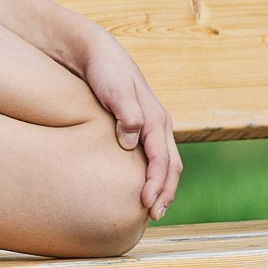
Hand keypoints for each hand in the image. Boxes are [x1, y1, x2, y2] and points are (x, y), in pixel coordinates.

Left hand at [77, 30, 180, 219]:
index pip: (162, 158)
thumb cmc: (104, 70)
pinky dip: (154, 174)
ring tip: (153, 208)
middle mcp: (158, 123)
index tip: (146, 203)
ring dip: (163, 186)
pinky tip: (143, 186)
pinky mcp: (140, 126)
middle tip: (153, 215)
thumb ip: (125, 114)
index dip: (156, 183)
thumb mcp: (113, 88)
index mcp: (155, 117)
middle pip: (171, 165)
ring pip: (166, 162)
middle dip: (165, 191)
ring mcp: (151, 125)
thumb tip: (130, 142)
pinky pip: (154, 155)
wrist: (96, 52)